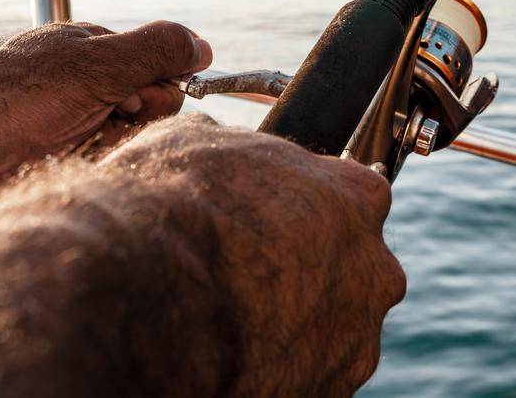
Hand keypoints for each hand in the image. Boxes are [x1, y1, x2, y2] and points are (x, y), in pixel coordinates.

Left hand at [0, 20, 212, 195]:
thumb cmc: (3, 103)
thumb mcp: (90, 65)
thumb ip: (153, 50)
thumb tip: (203, 46)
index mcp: (92, 52)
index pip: (162, 68)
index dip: (155, 90)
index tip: (123, 102)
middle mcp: (84, 86)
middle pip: (149, 108)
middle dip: (132, 124)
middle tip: (93, 124)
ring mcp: (69, 126)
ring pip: (127, 144)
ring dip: (109, 153)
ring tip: (66, 154)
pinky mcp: (54, 165)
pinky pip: (99, 171)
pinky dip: (90, 174)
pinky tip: (59, 174)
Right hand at [103, 115, 406, 396]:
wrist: (140, 300)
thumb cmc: (170, 208)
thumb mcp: (197, 141)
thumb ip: (235, 148)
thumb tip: (218, 143)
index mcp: (358, 197)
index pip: (354, 197)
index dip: (309, 207)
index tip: (274, 217)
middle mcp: (375, 270)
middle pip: (353, 268)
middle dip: (312, 270)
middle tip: (252, 274)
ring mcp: (356, 340)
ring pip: (334, 328)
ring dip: (295, 324)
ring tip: (232, 321)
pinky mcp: (326, 393)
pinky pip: (308, 375)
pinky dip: (276, 368)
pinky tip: (231, 356)